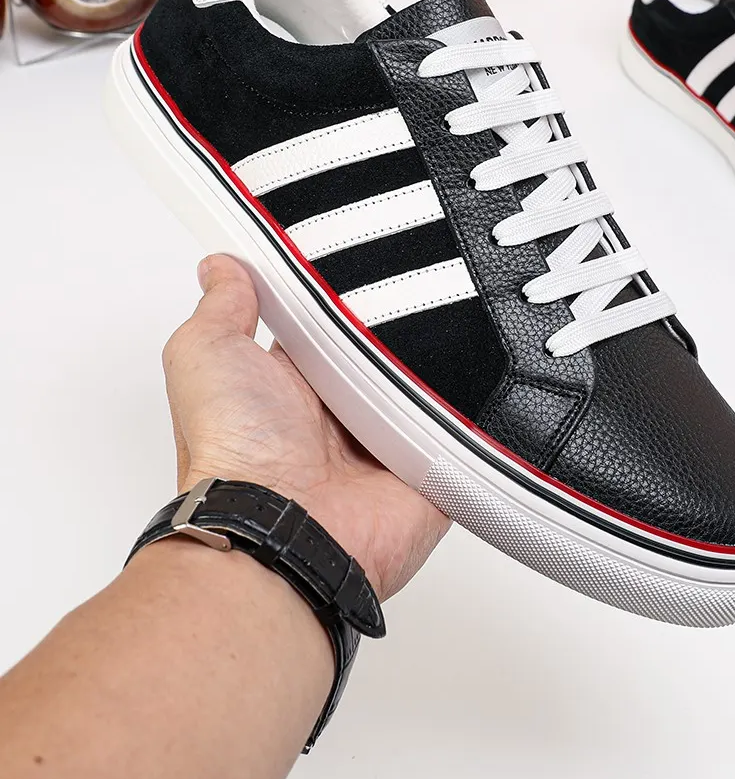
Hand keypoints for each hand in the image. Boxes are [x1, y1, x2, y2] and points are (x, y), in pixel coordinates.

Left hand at [162, 254, 449, 599]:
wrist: (283, 530)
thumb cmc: (233, 452)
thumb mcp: (206, 356)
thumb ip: (223, 308)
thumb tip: (222, 267)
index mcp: (298, 382)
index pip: (336, 321)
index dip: (350, 289)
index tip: (369, 248)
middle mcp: (345, 411)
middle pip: (392, 347)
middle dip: (406, 318)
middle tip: (422, 277)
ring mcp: (391, 439)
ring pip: (434, 380)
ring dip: (444, 357)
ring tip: (460, 315)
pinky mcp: (432, 465)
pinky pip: (468, 424)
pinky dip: (476, 402)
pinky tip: (485, 366)